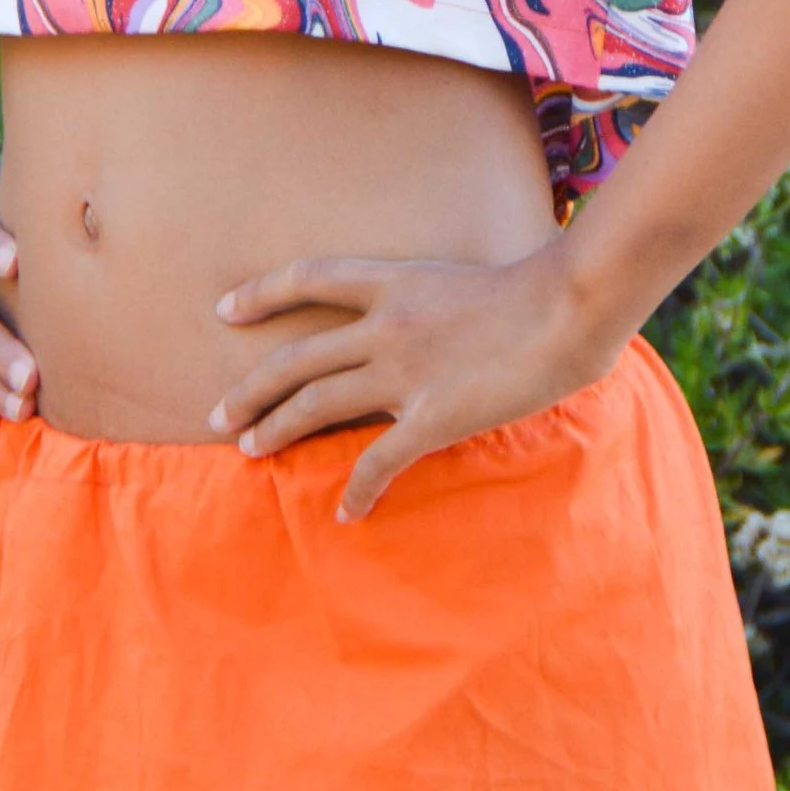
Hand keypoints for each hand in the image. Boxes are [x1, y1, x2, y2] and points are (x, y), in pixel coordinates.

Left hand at [210, 242, 619, 520]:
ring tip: (249, 450)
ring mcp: (404, 372)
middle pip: (296, 358)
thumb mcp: (473, 277)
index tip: (224, 308)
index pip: (309, 277)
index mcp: (397, 281)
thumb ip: (443, 300)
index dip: (261, 292)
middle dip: (251, 388)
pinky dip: (357, 490)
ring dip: (276, 429)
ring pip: (316, 404)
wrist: (571, 304)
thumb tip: (444, 320)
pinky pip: (377, 462)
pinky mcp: (431, 417)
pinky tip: (346, 513)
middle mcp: (387, 325)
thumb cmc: (545, 286)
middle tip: (218, 414)